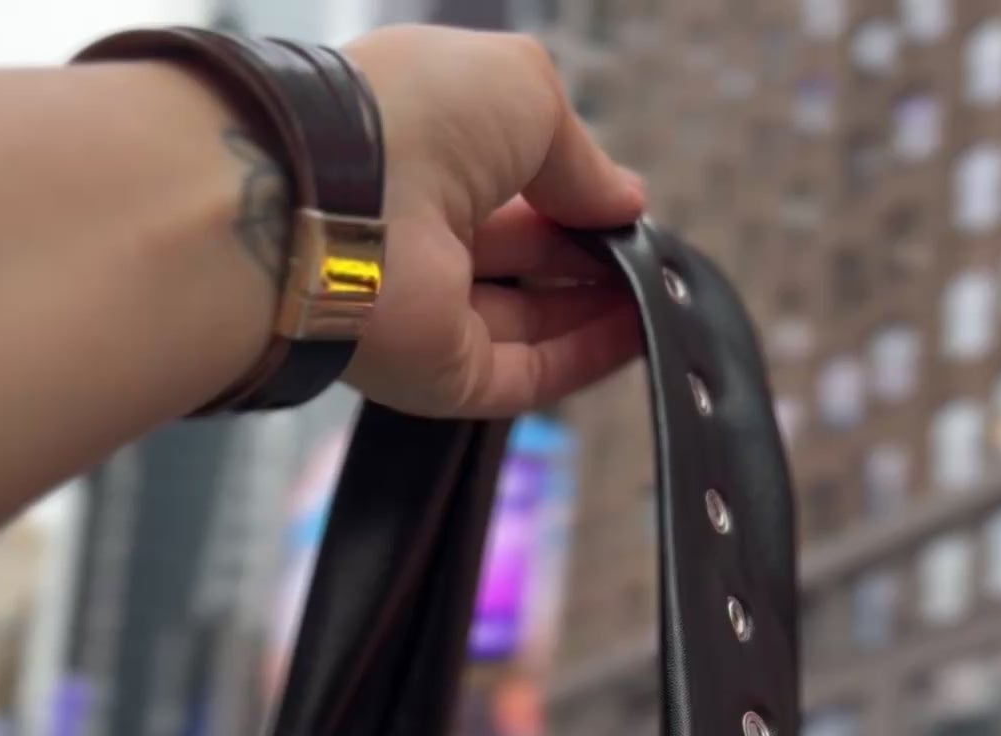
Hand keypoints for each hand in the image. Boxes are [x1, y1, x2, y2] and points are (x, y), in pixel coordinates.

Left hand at [344, 26, 644, 417]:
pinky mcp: (445, 377)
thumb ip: (581, 157)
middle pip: (524, 258)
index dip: (573, 195)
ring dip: (600, 312)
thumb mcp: (524, 93)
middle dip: (592, 257)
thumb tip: (627, 201)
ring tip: (660, 296)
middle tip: (652, 256)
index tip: (627, 207)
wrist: (340, 201)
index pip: (510, 184)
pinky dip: (586, 359)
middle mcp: (423, 234)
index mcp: (426, 152)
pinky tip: (639, 335)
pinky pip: (528, 374)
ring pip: (531, 323)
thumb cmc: (420, 116)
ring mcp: (432, 313)